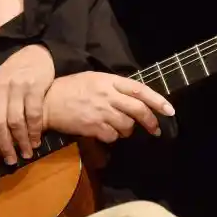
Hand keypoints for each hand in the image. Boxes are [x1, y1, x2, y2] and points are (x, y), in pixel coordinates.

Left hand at [0, 44, 55, 164]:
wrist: (36, 53)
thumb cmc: (14, 73)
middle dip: (3, 145)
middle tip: (10, 160)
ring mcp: (17, 87)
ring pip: (15, 122)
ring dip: (21, 141)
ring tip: (26, 153)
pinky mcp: (35, 87)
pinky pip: (33, 115)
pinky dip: (34, 131)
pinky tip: (36, 140)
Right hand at [42, 72, 174, 142]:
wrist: (46, 103)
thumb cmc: (69, 89)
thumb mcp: (92, 79)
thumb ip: (112, 86)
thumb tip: (133, 97)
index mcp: (108, 80)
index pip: (140, 89)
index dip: (158, 101)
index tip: (170, 111)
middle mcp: (107, 95)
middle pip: (138, 109)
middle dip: (151, 121)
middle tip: (155, 129)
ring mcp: (100, 111)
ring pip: (127, 125)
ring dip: (128, 129)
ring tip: (119, 127)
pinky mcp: (93, 127)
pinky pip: (113, 136)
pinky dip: (112, 137)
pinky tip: (104, 132)